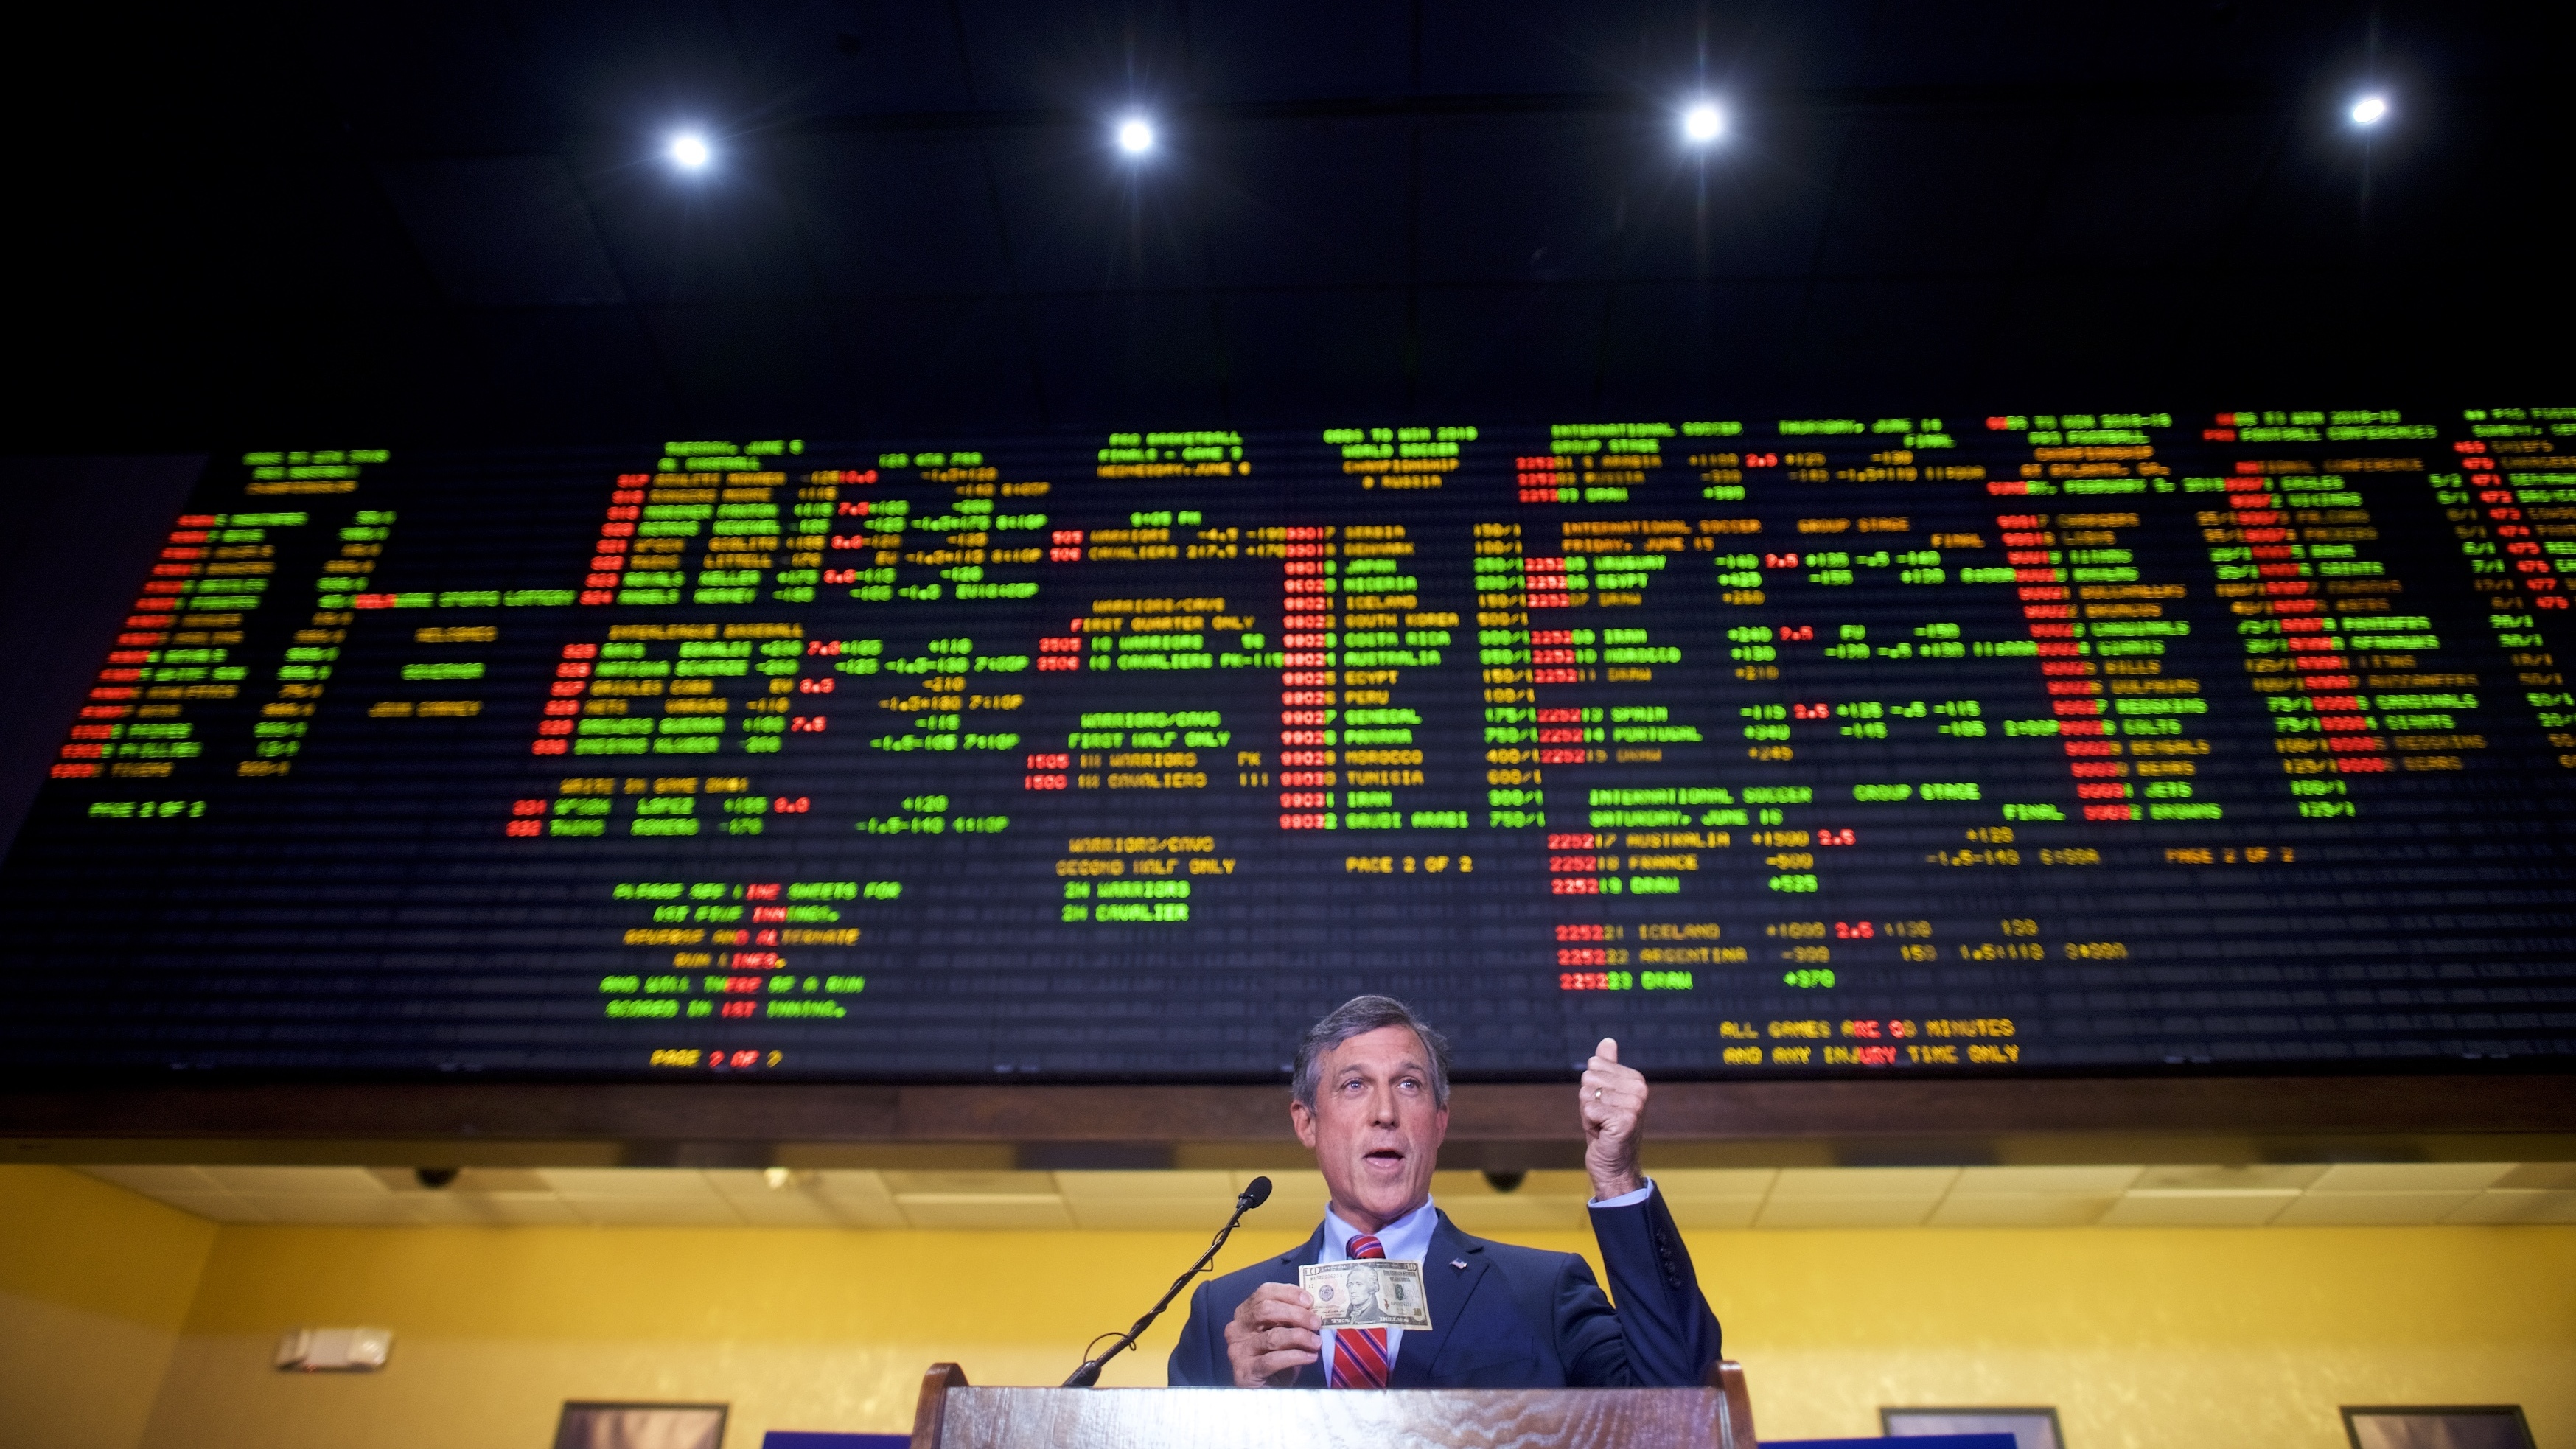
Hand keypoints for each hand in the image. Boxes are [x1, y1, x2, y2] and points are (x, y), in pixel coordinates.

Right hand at [1224, 1281, 1321, 1386]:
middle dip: (1296, 1314)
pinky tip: (1309, 1357)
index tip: (1309, 1301)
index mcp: (1245, 1313)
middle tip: (1316, 1322)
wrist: (1264, 1392)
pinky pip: (1273, 1360)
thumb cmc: (1275, 1358)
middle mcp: (1237, 1328)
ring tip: (1316, 1342)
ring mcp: (1238, 1350)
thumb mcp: (1282, 1333)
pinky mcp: (1245, 1371)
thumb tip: (1313, 1309)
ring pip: (1272, 1336)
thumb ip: (1291, 1319)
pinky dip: (1295, 1357)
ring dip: (1300, 1337)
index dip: (1288, 1293)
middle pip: (1266, 1310)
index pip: (1264, 1292)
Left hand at [1580, 1037, 1647, 1200]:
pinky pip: (1589, 1110)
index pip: (1594, 1066)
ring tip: (1602, 1127)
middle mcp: (1639, 1089)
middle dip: (1588, 1101)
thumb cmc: (1607, 1130)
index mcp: (1636, 1079)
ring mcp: (1634, 1105)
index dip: (1592, 1089)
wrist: (1615, 1166)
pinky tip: (1602, 1134)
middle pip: (1589, 1078)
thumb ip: (1607, 1066)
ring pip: (1587, 1094)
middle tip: (1602, 1119)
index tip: (1604, 1106)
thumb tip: (1607, 1041)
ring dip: (1588, 1114)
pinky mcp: (1625, 1120)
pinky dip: (1589, 1124)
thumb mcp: (1605, 1094)